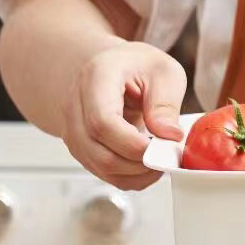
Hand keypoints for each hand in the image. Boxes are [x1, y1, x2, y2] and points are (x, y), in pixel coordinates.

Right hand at [62, 41, 185, 189]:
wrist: (107, 68)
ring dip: (136, 174)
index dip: (132, 144)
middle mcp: (76, 106)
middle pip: (100, 152)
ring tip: (159, 159)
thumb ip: (166, 103)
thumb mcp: (162, 71)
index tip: (160, 148)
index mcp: (96, 78)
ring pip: (100, 167)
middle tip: (166, 156)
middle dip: (139, 164)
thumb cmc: (135, 67)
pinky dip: (130, 177)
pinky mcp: (82, 148)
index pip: (103, 121)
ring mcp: (74, 130)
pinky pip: (103, 174)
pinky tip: (146, 165)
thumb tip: (170, 136)